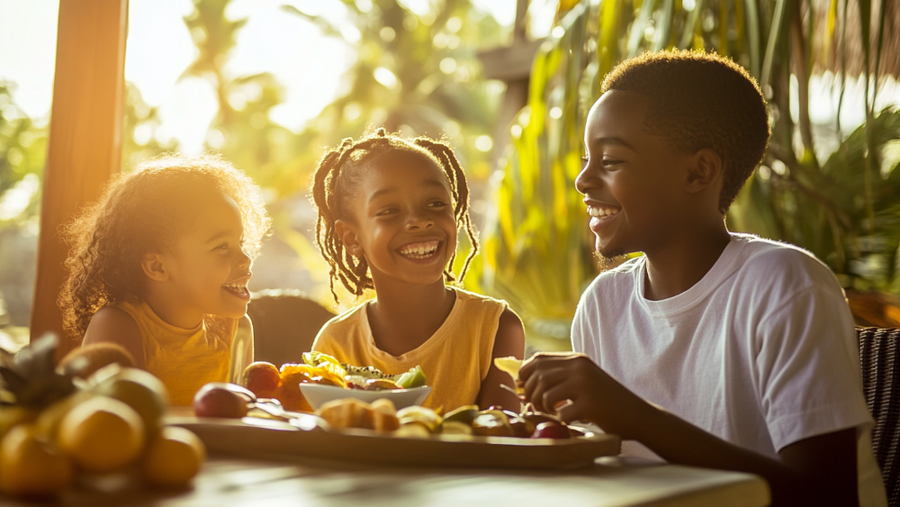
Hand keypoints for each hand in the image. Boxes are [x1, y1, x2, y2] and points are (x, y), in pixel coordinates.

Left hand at [518, 352, 649, 438]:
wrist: (637, 414)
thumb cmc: (606, 400)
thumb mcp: (584, 379)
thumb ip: (560, 375)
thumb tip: (521, 382)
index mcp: (577, 359)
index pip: (538, 359)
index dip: (524, 374)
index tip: (523, 388)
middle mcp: (580, 367)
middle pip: (538, 377)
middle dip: (530, 395)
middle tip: (537, 407)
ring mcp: (586, 385)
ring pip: (546, 394)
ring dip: (543, 408)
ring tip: (552, 414)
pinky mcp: (591, 404)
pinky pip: (561, 414)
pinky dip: (560, 421)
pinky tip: (569, 420)